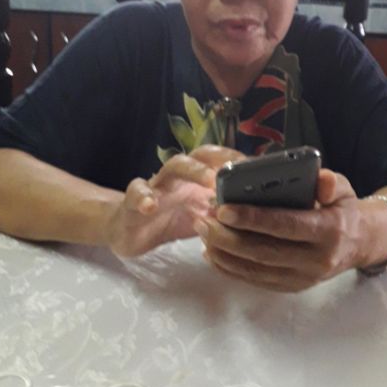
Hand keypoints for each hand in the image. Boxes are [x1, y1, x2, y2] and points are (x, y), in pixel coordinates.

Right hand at [105, 145, 243, 256]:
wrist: (130, 231)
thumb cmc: (171, 220)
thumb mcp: (202, 221)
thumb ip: (223, 217)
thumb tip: (253, 217)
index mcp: (198, 179)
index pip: (220, 161)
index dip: (237, 161)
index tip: (256, 168)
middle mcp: (181, 176)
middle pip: (201, 155)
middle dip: (221, 158)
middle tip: (239, 171)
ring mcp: (157, 185)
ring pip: (174, 166)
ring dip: (195, 170)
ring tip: (210, 182)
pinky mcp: (133, 200)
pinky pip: (136, 192)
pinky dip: (143, 197)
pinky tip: (150, 206)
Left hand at [197, 169, 367, 291]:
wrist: (360, 244)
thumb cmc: (343, 209)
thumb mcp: (344, 189)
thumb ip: (330, 183)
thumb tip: (319, 181)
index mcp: (329, 230)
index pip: (287, 225)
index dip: (254, 218)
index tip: (224, 209)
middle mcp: (316, 259)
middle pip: (265, 251)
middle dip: (228, 236)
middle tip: (203, 219)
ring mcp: (304, 278)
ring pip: (256, 269)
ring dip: (224, 253)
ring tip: (202, 232)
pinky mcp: (292, 287)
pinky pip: (256, 281)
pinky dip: (231, 268)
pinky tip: (212, 253)